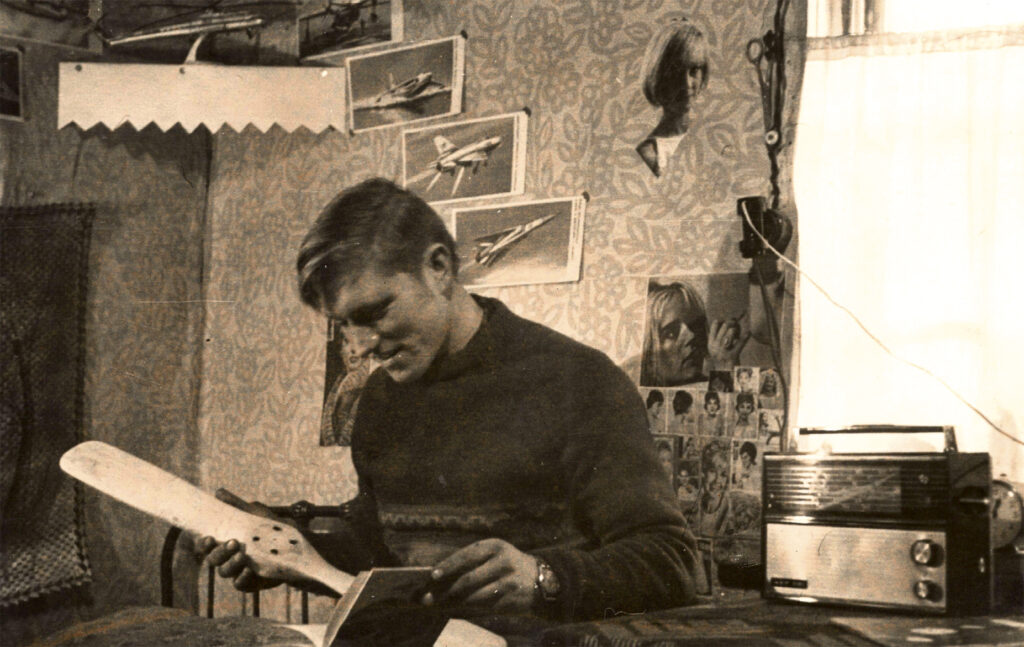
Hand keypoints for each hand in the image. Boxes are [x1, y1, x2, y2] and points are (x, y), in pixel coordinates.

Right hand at [195, 489, 284, 592]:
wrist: (295, 545)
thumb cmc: (270, 527)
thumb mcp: (255, 513)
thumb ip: (237, 506)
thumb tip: (219, 493)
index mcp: (224, 541)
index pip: (206, 545)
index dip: (203, 544)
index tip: (209, 538)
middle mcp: (227, 557)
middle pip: (214, 559)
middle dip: (221, 551)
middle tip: (234, 542)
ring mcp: (238, 570)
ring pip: (224, 571)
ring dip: (231, 563)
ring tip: (243, 555)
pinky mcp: (250, 582)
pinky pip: (239, 584)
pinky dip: (242, 577)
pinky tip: (249, 570)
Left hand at [421, 539, 537, 613]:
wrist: (542, 581)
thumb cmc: (508, 567)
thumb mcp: (494, 555)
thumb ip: (472, 562)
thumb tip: (440, 577)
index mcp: (495, 546)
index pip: (467, 555)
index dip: (448, 566)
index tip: (432, 576)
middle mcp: (503, 562)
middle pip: (468, 579)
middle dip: (445, 590)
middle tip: (427, 598)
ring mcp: (508, 582)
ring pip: (474, 596)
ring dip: (453, 603)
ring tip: (437, 606)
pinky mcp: (510, 600)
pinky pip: (483, 606)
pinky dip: (466, 609)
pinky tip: (455, 609)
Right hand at [707, 316, 748, 369]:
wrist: (724, 378)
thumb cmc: (722, 362)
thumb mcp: (717, 351)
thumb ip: (719, 341)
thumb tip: (726, 326)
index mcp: (711, 346)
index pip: (712, 331)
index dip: (717, 324)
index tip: (720, 320)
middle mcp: (715, 348)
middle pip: (722, 330)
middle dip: (729, 324)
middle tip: (734, 321)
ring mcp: (723, 352)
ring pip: (728, 335)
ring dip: (734, 329)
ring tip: (736, 327)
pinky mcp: (732, 356)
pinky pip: (739, 344)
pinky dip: (744, 338)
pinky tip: (748, 333)